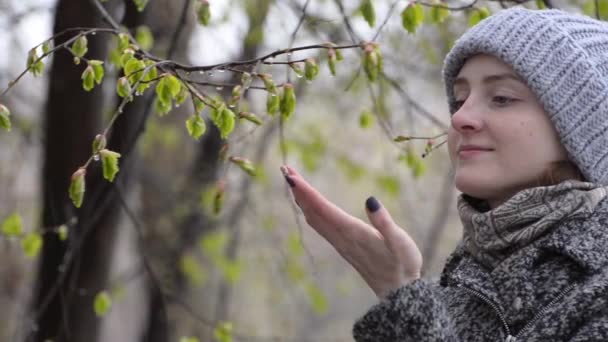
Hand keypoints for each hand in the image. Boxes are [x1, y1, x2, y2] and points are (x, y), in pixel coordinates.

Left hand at [281, 165, 422, 298]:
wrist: (399, 293)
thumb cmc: (402, 264)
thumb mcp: (399, 242)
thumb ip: (384, 222)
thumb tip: (370, 200)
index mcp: (351, 232)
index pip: (322, 208)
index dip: (305, 191)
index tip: (290, 176)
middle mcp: (341, 237)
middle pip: (312, 211)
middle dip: (298, 189)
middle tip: (286, 169)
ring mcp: (340, 243)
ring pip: (314, 218)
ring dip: (302, 199)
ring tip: (293, 181)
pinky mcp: (343, 246)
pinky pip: (320, 225)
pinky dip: (310, 210)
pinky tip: (308, 205)